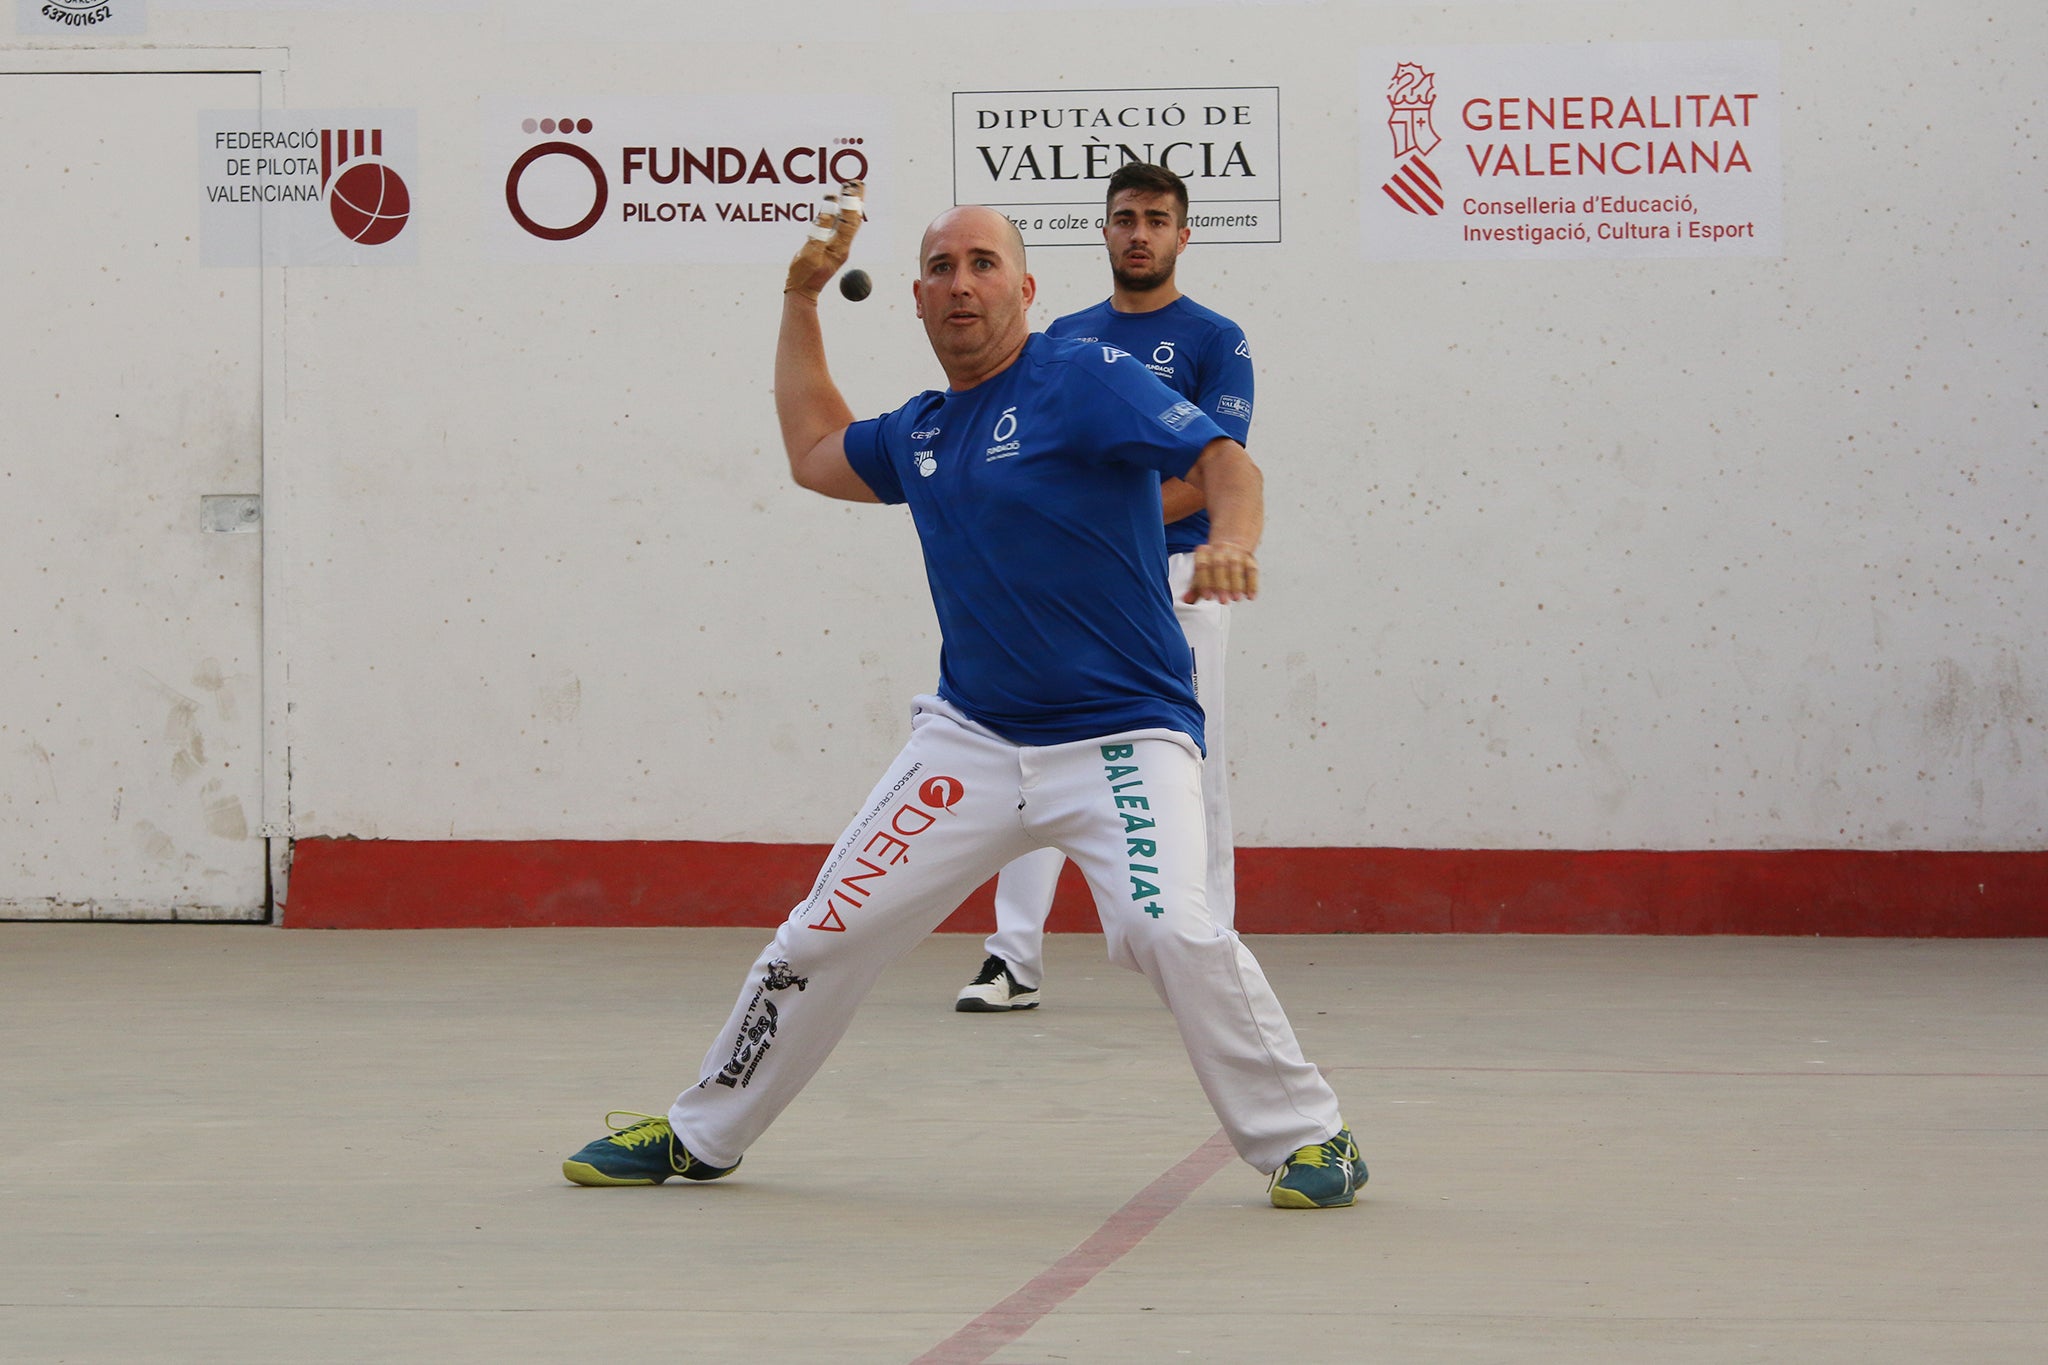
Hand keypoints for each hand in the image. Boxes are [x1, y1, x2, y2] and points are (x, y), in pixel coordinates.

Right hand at [785, 179, 864, 300]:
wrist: (803, 292)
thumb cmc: (804, 275)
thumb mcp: (809, 252)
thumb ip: (819, 231)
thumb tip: (829, 210)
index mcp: (839, 248)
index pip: (849, 221)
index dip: (850, 203)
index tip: (850, 186)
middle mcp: (842, 246)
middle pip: (853, 219)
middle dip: (856, 200)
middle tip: (857, 181)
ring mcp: (838, 247)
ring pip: (848, 222)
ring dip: (850, 205)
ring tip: (851, 188)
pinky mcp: (832, 248)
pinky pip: (840, 226)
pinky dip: (841, 213)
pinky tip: (838, 206)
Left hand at [1186, 540, 1258, 603]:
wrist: (1229, 546)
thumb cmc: (1212, 565)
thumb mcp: (1201, 574)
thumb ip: (1195, 588)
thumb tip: (1186, 600)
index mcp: (1204, 552)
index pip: (1202, 566)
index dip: (1205, 582)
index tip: (1208, 597)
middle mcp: (1220, 549)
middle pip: (1220, 565)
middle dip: (1222, 584)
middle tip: (1223, 601)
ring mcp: (1236, 552)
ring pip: (1236, 566)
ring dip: (1237, 584)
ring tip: (1236, 599)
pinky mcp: (1249, 558)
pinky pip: (1252, 570)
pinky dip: (1252, 584)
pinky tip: (1250, 596)